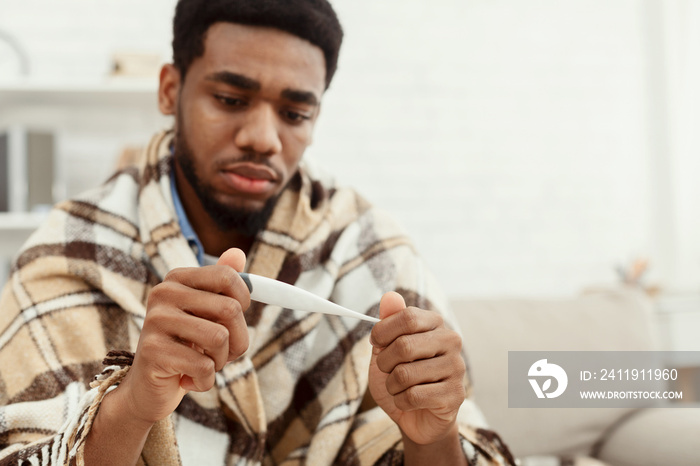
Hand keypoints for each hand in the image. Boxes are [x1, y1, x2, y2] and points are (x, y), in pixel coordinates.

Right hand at [118, 248, 250, 425]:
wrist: (148, 386)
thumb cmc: (185, 346)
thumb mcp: (206, 314)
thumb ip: (222, 283)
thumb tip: (238, 252)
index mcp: (178, 278)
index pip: (227, 276)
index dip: (244, 301)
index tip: (234, 320)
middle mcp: (164, 293)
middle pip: (230, 309)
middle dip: (237, 340)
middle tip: (220, 353)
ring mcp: (156, 321)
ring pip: (219, 338)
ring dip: (220, 362)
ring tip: (203, 364)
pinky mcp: (153, 351)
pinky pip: (203, 366)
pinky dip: (205, 381)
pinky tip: (188, 380)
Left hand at [368, 292, 465, 445]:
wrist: (416, 415)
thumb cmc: (401, 377)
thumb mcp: (387, 348)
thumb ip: (388, 322)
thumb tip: (390, 296)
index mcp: (435, 323)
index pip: (408, 317)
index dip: (383, 331)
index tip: (375, 342)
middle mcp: (451, 341)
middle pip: (404, 346)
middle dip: (384, 363)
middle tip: (386, 370)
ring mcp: (456, 368)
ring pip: (405, 374)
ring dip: (391, 385)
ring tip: (399, 387)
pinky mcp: (455, 394)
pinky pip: (413, 396)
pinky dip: (401, 401)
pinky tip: (409, 401)